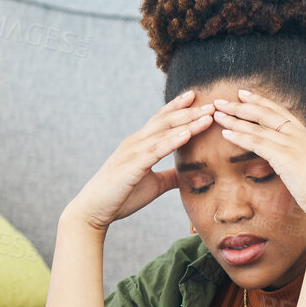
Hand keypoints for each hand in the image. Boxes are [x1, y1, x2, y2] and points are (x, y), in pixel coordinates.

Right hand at [63, 90, 214, 232]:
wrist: (94, 210)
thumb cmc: (121, 196)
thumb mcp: (153, 184)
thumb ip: (170, 175)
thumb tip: (189, 174)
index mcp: (139, 144)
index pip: (161, 120)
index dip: (178, 107)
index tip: (195, 96)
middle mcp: (135, 142)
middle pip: (166, 120)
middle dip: (189, 111)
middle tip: (211, 103)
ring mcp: (132, 152)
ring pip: (164, 132)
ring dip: (188, 122)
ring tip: (207, 115)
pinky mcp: (132, 166)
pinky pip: (156, 150)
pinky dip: (173, 141)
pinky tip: (188, 134)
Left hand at [210, 89, 305, 226]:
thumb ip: (300, 161)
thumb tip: (292, 165)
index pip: (279, 111)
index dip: (260, 101)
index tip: (243, 94)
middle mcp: (299, 135)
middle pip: (265, 113)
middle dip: (240, 105)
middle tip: (221, 100)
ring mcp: (292, 143)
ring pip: (257, 126)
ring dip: (234, 119)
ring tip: (216, 114)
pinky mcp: (285, 156)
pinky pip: (257, 142)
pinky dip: (240, 136)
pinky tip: (225, 133)